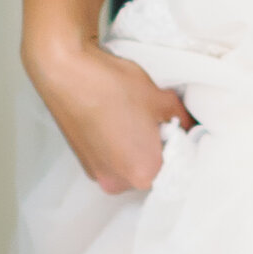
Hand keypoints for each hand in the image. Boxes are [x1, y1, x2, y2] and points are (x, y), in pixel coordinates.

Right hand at [25, 33, 191, 195]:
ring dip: (136, 149)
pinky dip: (117, 147)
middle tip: (155, 121)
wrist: (66, 70)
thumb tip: (186, 125)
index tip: (177, 129)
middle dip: (157, 149)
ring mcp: (99, 175)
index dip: (179, 146)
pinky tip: (116, 122)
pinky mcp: (84, 163)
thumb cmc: (111, 86)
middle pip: (151, 172)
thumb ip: (181, 119)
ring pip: (130, 167)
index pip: (176, 169)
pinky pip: (111, 161)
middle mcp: (119, 182)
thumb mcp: (161, 99)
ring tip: (132, 119)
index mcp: (144, 173)